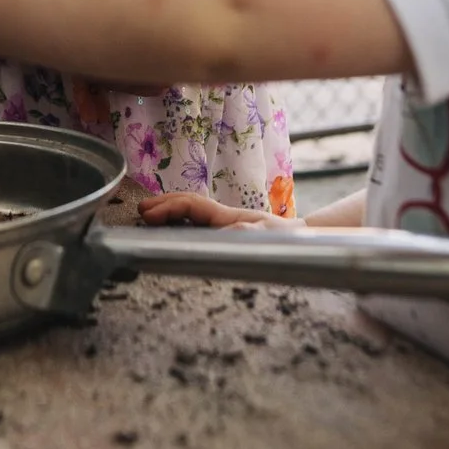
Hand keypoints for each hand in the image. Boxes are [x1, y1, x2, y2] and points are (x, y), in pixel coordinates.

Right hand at [139, 191, 303, 231]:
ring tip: (150, 218)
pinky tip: (174, 233)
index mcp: (227, 216)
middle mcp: (223, 219)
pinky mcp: (229, 239)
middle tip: (142, 210)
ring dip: (170, 213)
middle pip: (187, 204)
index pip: (190, 204)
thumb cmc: (288, 242)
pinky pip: (199, 227)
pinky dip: (181, 225)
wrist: (306, 244)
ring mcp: (225, 228)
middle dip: (163, 204)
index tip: (147, 215)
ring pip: (191, 214)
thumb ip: (246, 234)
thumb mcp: (268, 237)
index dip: (167, 208)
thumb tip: (227, 231)